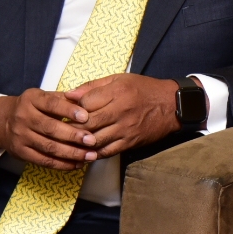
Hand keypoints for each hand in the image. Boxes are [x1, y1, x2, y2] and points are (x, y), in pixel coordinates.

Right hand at [0, 89, 97, 170]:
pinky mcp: (20, 152)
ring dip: (71, 153)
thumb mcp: (43, 96)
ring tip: (90, 155)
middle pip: (50, 128)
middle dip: (73, 136)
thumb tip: (87, 101)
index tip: (86, 116)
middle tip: (92, 140)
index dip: (68, 110)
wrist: (1, 121)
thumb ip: (64, 99)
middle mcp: (23, 117)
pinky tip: (77, 164)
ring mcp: (20, 136)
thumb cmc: (32, 107)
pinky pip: (43, 160)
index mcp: (31, 99)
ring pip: (48, 147)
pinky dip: (62, 164)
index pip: (51, 104)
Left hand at [62, 74, 182, 157]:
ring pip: (95, 140)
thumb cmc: (144, 89)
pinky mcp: (130, 142)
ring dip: (79, 143)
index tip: (64, 111)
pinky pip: (107, 151)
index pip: (85, 103)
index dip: (71, 108)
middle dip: (71, 127)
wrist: (172, 105)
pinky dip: (93, 153)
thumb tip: (69, 94)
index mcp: (117, 92)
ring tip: (68, 142)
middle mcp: (121, 111)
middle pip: (87, 123)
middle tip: (60, 129)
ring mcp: (126, 129)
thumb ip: (93, 86)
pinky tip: (84, 152)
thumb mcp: (120, 79)